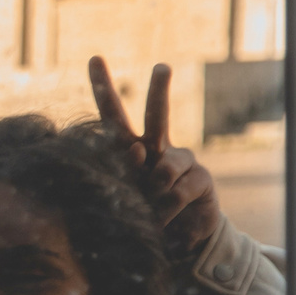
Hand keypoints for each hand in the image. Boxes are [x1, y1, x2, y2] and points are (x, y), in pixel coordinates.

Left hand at [89, 56, 222, 260]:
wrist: (175, 237)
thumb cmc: (138, 214)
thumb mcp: (121, 196)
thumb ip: (124, 174)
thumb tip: (138, 151)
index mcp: (129, 148)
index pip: (112, 115)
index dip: (103, 88)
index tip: (94, 57)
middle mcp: (157, 148)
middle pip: (157, 114)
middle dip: (159, 90)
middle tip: (162, 66)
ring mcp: (181, 162)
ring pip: (168, 164)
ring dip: (154, 190)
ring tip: (150, 210)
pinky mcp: (201, 179)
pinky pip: (179, 190)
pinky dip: (168, 208)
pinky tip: (165, 220)